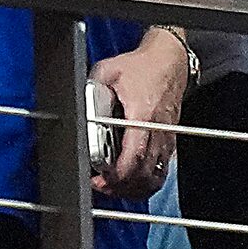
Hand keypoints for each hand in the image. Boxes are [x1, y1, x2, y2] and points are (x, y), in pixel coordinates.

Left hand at [89, 31, 186, 197]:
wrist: (169, 59)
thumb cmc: (142, 66)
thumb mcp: (109, 70)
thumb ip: (92, 89)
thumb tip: (78, 106)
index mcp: (142, 115)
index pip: (134, 155)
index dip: (117, 175)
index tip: (100, 178)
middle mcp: (158, 130)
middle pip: (143, 173)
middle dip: (120, 186)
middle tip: (101, 184)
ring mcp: (166, 137)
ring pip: (154, 177)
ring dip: (133, 188)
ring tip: (114, 187)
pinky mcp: (169, 140)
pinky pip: (161, 171)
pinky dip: (147, 183)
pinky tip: (132, 183)